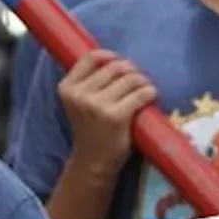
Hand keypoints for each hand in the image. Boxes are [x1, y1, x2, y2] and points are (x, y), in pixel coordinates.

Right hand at [58, 50, 156, 176]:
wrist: (92, 163)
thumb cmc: (90, 129)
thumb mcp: (78, 103)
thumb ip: (88, 82)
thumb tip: (116, 58)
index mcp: (67, 88)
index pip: (90, 57)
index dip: (109, 56)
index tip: (120, 63)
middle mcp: (79, 95)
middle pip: (114, 67)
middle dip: (131, 70)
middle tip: (138, 80)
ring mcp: (97, 106)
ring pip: (130, 78)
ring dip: (143, 81)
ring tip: (145, 88)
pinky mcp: (116, 117)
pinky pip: (141, 93)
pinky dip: (150, 92)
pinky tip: (152, 96)